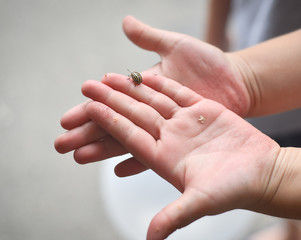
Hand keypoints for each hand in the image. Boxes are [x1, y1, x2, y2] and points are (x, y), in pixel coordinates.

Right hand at [54, 16, 251, 162]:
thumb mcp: (178, 47)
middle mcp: (151, 112)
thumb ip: (151, 38)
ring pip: (128, 140)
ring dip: (103, 149)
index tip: (66, 118)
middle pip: (113, 125)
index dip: (89, 110)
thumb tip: (124, 21)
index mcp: (146, 91)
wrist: (239, 83)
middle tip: (60, 144)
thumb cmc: (211, 65)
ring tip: (79, 158)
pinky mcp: (182, 142)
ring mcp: (166, 129)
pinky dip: (136, 162)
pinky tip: (117, 169)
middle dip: (86, 134)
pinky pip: (156, 155)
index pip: (112, 103)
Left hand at [59, 73, 279, 239]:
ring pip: (152, 102)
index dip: (109, 121)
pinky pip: (178, 93)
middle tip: (87, 85)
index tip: (88, 107)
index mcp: (165, 158)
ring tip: (110, 76)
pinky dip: (162, 83)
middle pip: (135, 115)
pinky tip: (145, 75)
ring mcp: (186, 124)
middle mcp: (171, 139)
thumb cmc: (236, 189)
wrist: (264, 173)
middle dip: (111, 100)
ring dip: (131, 89)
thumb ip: (175, 216)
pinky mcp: (204, 111)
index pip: (129, 135)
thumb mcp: (203, 201)